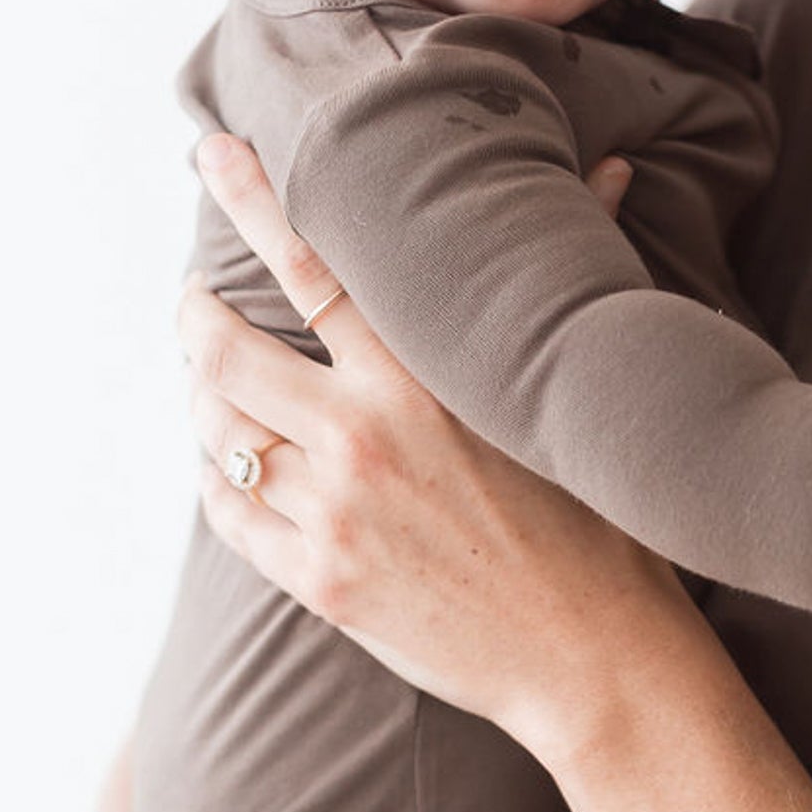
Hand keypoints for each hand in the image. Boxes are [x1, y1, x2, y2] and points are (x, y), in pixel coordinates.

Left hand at [177, 137, 684, 761]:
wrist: (594, 658)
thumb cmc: (603, 521)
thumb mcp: (578, 391)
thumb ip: (574, 268)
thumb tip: (617, 166)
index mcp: (422, 379)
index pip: (312, 265)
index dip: (252, 201)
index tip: (211, 153)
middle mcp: (364, 439)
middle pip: (224, 353)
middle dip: (193, 319)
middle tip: (193, 306)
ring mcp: (333, 515)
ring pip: (217, 435)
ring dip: (203, 405)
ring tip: (213, 390)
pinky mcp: (318, 583)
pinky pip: (227, 516)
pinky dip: (217, 483)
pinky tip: (232, 470)